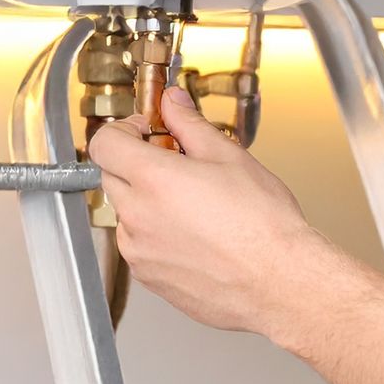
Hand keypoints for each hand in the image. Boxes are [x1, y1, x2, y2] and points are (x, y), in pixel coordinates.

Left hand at [85, 87, 333, 336]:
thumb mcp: (229, 157)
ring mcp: (139, 250)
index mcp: (153, 179)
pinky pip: (140, 244)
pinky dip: (157, 233)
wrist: (278, 280)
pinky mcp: (148, 276)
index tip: (147, 132)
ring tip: (195, 205)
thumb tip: (173, 104)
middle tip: (179, 165)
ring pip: (127, 212)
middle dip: (138, 164)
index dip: (124, 131)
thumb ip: (190, 125)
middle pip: (113, 176)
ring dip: (148, 201)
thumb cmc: (263, 224)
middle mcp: (137, 216)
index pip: (104, 143)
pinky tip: (197, 234)